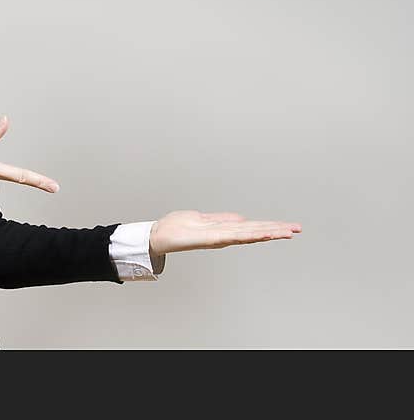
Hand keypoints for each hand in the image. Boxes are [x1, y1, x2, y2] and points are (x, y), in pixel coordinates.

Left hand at [148, 210, 301, 256]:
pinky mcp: (210, 238)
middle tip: (298, 229)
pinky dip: (248, 235)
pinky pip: (232, 236)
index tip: (290, 227)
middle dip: (277, 230)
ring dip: (268, 233)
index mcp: (224, 230)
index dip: (271, 227)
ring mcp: (219, 237)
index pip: (252, 227)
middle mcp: (224, 235)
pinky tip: (261, 234)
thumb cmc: (178, 228)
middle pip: (255, 231)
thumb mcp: (203, 219)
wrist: (159, 235)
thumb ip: (221, 219)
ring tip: (288, 232)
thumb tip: (241, 219)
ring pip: (248, 234)